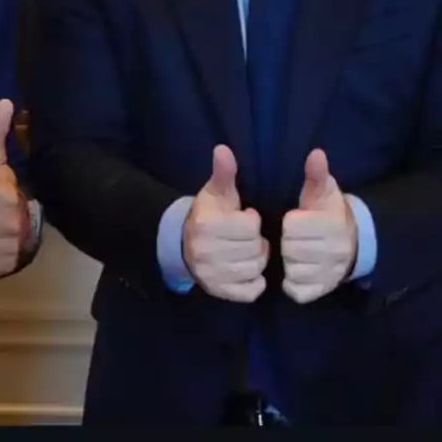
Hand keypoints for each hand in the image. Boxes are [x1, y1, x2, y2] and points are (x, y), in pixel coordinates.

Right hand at [182, 146, 268, 302]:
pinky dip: (255, 281)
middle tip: (247, 237)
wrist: (184, 243)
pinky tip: (247, 269)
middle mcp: (206, 253)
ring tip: (248, 251)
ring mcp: (212, 276)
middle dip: (256, 241)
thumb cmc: (209, 214)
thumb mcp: (216, 192)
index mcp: (207, 225)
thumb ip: (223, 172)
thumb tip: (223, 149)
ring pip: (255, 269)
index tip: (245, 217)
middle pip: (255, 249)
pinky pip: (251, 291)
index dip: (252, 220)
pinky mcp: (219, 292)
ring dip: (257, 260)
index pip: (250, 227)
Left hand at [281, 149, 357, 303]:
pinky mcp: (323, 291)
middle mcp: (334, 252)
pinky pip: (298, 291)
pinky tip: (297, 269)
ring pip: (293, 271)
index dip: (291, 222)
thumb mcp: (324, 190)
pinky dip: (293, 282)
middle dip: (289, 242)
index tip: (296, 220)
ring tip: (297, 253)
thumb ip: (317, 173)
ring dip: (290, 263)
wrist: (353, 241)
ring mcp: (329, 274)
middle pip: (291, 250)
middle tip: (296, 238)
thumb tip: (316, 153)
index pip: (293, 227)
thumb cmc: (329, 211)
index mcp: (333, 224)